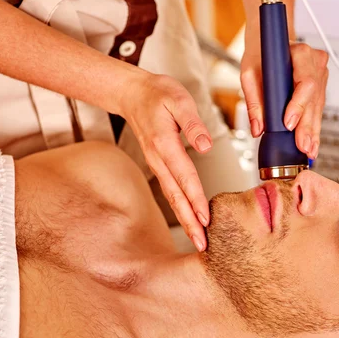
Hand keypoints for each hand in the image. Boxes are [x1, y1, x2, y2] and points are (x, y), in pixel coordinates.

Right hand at [120, 71, 211, 251]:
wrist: (132, 93)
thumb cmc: (158, 93)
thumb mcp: (178, 99)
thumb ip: (192, 123)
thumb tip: (205, 145)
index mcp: (165, 144)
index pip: (185, 176)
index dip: (196, 198)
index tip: (206, 218)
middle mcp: (159, 159)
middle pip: (176, 196)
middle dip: (190, 221)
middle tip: (202, 243)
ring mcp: (157, 164)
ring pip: (172, 197)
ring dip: (185, 220)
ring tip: (198, 239)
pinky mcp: (159, 165)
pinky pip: (171, 191)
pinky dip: (180, 208)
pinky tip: (190, 219)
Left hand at [240, 42, 328, 158]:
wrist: (269, 41)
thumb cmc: (260, 52)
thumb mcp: (250, 72)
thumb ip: (254, 101)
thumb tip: (258, 128)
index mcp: (300, 53)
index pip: (306, 82)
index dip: (299, 105)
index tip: (289, 123)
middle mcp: (315, 63)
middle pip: (314, 99)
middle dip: (307, 126)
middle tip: (303, 146)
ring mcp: (320, 74)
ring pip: (318, 107)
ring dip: (313, 130)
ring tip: (309, 150)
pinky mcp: (320, 86)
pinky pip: (318, 108)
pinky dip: (314, 126)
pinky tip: (312, 142)